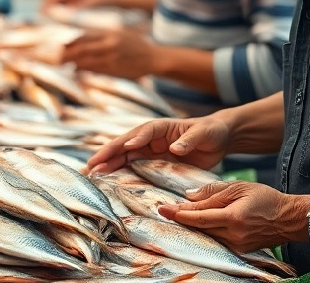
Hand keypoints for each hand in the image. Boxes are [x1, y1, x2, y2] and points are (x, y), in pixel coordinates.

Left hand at [59, 28, 154, 78]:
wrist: (153, 57)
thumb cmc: (135, 45)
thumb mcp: (119, 33)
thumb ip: (102, 35)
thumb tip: (81, 40)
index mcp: (110, 33)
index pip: (84, 36)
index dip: (70, 42)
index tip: (62, 47)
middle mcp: (109, 44)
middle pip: (81, 49)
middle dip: (67, 54)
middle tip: (58, 59)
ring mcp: (112, 57)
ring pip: (86, 61)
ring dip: (73, 64)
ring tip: (66, 65)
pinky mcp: (114, 70)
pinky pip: (94, 70)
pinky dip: (84, 70)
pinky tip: (78, 70)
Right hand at [85, 115, 232, 174]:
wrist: (217, 140)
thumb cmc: (210, 132)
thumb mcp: (203, 134)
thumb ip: (189, 140)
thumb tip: (174, 148)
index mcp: (162, 127)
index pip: (145, 131)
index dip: (134, 139)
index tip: (125, 148)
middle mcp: (152, 138)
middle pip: (126, 144)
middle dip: (109, 153)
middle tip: (92, 165)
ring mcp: (150, 150)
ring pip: (124, 156)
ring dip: (108, 164)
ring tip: (91, 174)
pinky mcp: (153, 163)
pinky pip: (133, 167)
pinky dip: (119, 173)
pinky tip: (107, 181)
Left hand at [160, 181, 306, 253]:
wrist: (288, 218)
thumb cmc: (266, 198)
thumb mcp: (240, 187)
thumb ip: (213, 192)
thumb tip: (189, 196)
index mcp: (233, 217)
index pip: (199, 217)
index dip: (179, 213)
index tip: (163, 208)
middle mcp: (233, 235)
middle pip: (200, 228)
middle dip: (182, 219)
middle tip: (164, 210)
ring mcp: (236, 246)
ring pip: (207, 235)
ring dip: (193, 226)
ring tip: (179, 214)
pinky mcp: (239, 250)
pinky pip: (217, 240)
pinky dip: (207, 231)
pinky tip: (199, 224)